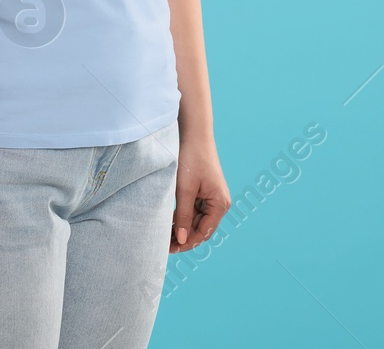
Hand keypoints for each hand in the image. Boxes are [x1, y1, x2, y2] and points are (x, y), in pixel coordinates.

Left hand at [169, 129, 230, 251]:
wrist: (194, 135)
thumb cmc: (191, 159)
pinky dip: (182, 217)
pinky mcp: (204, 193)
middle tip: (163, 245)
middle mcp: (219, 204)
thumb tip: (183, 240)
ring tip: (163, 235)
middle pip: (201, 229)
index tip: (170, 248)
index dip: (187, 242)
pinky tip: (169, 222)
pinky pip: (194, 211)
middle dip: (184, 237)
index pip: (204, 233)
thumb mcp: (185, 190)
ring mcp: (212, 198)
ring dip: (182, 228)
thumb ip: (184, 215)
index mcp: (220, 204)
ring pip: (196, 221)